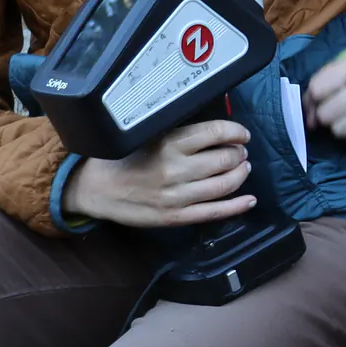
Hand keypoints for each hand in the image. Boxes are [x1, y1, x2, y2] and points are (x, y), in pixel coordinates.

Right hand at [62, 120, 255, 227]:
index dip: (236, 132)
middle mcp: (176, 169)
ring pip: (224, 185)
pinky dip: (236, 206)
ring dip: (240, 175)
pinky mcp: (176, 216)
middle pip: (225, 159)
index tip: (242, 134)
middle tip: (240, 152)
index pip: (216, 133)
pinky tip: (249, 200)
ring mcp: (177, 195)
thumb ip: (177, 133)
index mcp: (169, 143)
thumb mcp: (147, 135)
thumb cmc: (121, 158)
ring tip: (243, 168)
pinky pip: (215, 212)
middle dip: (239, 154)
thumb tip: (213, 130)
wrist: (96, 188)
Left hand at [305, 52, 345, 148]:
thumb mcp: (332, 76)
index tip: (319, 100)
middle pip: (327, 113)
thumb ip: (313, 95)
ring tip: (344, 121)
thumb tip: (311, 123)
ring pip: (341, 129)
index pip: (317, 90)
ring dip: (338, 128)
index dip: (313, 100)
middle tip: (331, 114)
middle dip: (324, 117)